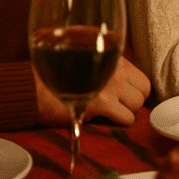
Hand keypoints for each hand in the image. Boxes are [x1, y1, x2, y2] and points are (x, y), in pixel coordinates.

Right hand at [35, 57, 149, 125]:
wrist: (35, 87)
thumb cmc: (57, 75)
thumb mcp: (85, 59)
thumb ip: (105, 63)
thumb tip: (120, 76)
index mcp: (113, 57)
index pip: (141, 76)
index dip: (135, 89)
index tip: (127, 95)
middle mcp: (116, 69)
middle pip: (144, 90)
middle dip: (135, 101)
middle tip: (122, 106)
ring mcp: (110, 86)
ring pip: (137, 104)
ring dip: (128, 112)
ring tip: (115, 113)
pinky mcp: (101, 103)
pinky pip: (126, 117)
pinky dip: (121, 122)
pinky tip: (109, 119)